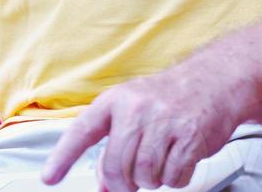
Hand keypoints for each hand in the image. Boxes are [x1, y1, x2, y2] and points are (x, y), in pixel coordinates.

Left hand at [42, 58, 245, 191]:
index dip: (63, 156)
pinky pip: (172, 178)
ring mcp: (163, 121)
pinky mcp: (188, 136)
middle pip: (115, 167)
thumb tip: (103, 185)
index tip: (49, 177)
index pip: (83, 130)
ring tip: (161, 159)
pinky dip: (176, 178)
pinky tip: (180, 158)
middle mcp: (136, 108)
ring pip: (144, 176)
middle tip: (135, 177)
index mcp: (116, 99)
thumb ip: (114, 142)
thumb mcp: (134, 110)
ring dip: (152, 180)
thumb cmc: (168, 98)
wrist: (212, 80)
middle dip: (125, 183)